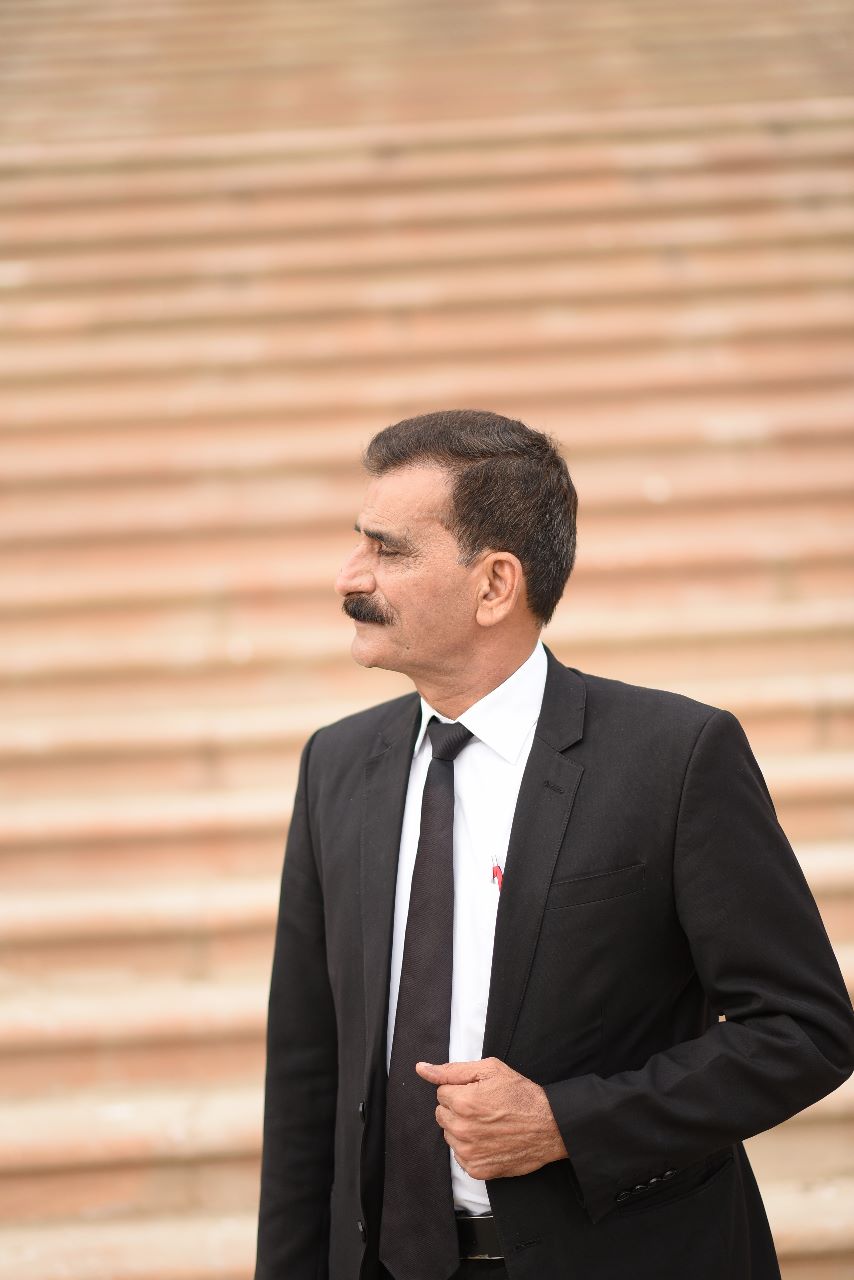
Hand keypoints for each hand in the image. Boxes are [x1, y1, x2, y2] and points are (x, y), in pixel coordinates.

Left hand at [415, 1056, 567, 1180]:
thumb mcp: (490, 1070)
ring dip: (462, 1129)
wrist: (549, 1127)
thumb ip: (451, 1070)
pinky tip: (489, 1140)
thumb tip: (421, 1069)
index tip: (478, 1093)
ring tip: (487, 1124)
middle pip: (441, 1115)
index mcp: (463, 1102)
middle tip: (483, 1107)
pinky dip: (471, 1148)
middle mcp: (462, 1129)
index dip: (460, 1090)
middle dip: (457, 1108)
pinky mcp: (477, 1169)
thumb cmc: (521, 1096)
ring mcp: (469, 1152)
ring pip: (449, 1135)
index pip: (441, 1092)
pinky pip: (460, 1156)